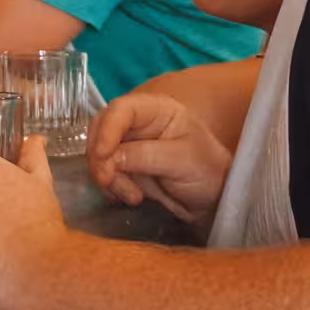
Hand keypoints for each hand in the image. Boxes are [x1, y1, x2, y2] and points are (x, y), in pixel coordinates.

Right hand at [88, 92, 232, 227]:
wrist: (211, 199)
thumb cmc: (207, 171)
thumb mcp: (182, 160)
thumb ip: (147, 156)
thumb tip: (111, 157)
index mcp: (157, 110)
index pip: (121, 110)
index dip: (107, 130)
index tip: (104, 156)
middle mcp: (138, 123)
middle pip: (101, 128)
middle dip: (99, 157)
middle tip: (107, 180)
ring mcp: (128, 145)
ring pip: (97, 153)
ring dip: (106, 177)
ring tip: (133, 196)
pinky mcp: (124, 167)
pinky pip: (103, 173)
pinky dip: (110, 187)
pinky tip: (132, 197)